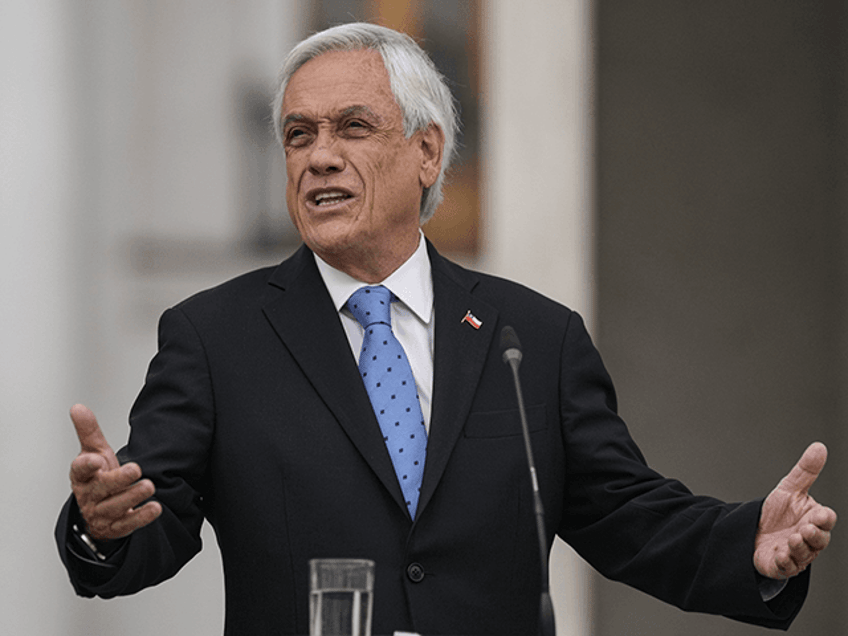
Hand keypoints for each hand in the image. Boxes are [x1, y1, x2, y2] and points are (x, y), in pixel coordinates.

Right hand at [69, 404, 161, 540]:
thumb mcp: (94, 451)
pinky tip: (155, 508)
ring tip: (148, 486)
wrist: (101, 507)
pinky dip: (141, 517)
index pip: (80, 470)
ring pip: (115, 507)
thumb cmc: (99, 476)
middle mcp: (90, 495)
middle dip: (118, 480)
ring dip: (132, 497)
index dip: (86, 465)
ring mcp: (102, 513)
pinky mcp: (115, 527)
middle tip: (136, 469)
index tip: (96, 459)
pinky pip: (127, 525)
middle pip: (101, 488)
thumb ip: (89, 431)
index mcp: (83, 476)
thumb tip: (78, 407)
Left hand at [754, 442, 836, 579]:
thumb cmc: (778, 513)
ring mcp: (796, 554)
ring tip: (791, 539)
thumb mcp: (789, 489)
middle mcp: (808, 539)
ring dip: (799, 548)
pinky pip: (786, 567)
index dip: (824, 519)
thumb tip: (819, 447)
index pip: (825, 520)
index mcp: (814, 519)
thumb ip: (806, 471)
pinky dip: (785, 562)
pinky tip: (780, 555)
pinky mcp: (781, 565)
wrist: (754, 532)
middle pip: (819, 540)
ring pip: (804, 554)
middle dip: (814, 535)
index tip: (819, 515)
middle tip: (805, 528)